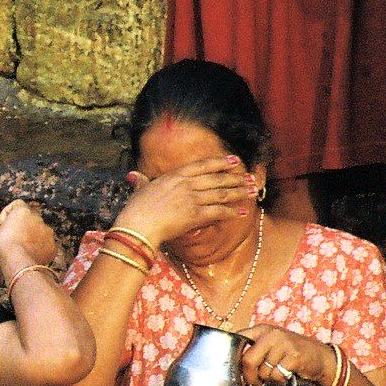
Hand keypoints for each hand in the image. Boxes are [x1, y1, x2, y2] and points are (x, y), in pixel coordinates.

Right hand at [0, 200, 57, 273]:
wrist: (18, 261)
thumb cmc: (4, 245)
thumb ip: (2, 227)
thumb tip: (0, 229)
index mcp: (23, 211)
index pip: (16, 205)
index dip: (7, 215)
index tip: (1, 226)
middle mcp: (38, 218)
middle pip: (28, 218)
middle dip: (20, 226)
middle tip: (11, 239)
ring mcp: (47, 232)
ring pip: (38, 231)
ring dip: (30, 236)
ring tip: (21, 248)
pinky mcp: (52, 246)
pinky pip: (45, 244)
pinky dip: (39, 248)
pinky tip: (30, 255)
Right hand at [113, 155, 255, 246]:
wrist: (138, 225)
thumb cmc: (135, 209)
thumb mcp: (139, 190)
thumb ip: (140, 181)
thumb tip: (133, 176)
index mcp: (174, 176)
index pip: (203, 165)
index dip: (220, 162)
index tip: (233, 160)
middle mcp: (186, 184)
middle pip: (217, 179)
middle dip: (236, 178)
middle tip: (250, 178)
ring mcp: (192, 199)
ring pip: (221, 194)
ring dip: (238, 192)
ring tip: (252, 191)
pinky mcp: (195, 215)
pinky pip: (218, 212)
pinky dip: (231, 212)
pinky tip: (242, 213)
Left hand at [237, 323, 337, 385]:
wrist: (321, 356)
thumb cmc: (291, 352)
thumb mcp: (271, 344)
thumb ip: (254, 349)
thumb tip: (234, 365)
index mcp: (262, 330)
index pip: (238, 339)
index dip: (234, 357)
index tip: (237, 368)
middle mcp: (271, 334)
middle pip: (248, 359)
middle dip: (249, 376)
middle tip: (254, 383)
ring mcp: (284, 344)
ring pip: (263, 371)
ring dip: (268, 380)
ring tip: (276, 376)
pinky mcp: (294, 357)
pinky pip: (277, 376)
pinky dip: (279, 381)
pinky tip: (285, 378)